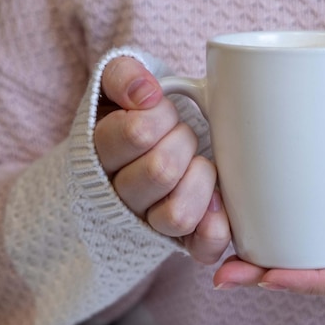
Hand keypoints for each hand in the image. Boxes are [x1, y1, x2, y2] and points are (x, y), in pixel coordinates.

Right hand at [94, 57, 230, 263]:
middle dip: (184, 142)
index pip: (136, 133)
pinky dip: (214, 230)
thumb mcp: (120, 86)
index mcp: (103, 151)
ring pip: (177, 216)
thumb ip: (123, 75)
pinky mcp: (181, 240)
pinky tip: (220, 204)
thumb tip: (146, 91)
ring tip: (201, 164)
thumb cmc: (135, 116)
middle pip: (161, 171)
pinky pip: (199, 248)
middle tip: (184, 134)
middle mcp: (121, 193)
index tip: (163, 109)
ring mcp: (150, 220)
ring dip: (200, 181)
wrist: (139, 152)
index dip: (162, 116)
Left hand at [213, 160, 324, 300]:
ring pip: (306, 269)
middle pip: (313, 280)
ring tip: (224, 263)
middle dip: (268, 279)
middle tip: (224, 274)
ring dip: (266, 268)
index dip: (305, 281)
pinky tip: (252, 241)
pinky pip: (311, 253)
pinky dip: (281, 252)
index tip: (268, 277)